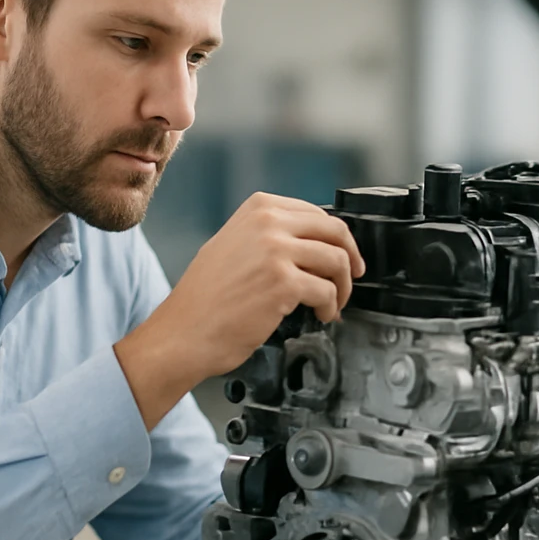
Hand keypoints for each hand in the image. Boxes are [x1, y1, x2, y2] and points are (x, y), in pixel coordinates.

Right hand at [115, 193, 364, 427]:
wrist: (184, 331)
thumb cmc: (206, 298)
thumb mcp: (234, 245)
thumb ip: (269, 235)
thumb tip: (310, 242)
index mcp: (259, 208)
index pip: (317, 214)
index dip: (337, 238)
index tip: (344, 253)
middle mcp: (268, 222)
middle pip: (335, 232)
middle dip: (350, 257)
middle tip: (353, 276)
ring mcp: (277, 251)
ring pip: (337, 261)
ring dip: (342, 287)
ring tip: (333, 303)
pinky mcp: (285, 283)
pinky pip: (327, 291)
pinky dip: (330, 306)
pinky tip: (321, 315)